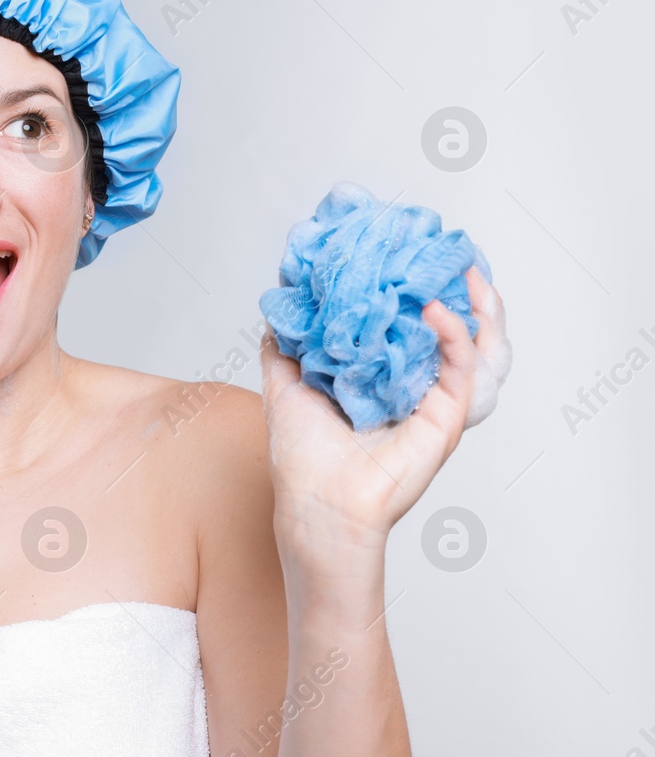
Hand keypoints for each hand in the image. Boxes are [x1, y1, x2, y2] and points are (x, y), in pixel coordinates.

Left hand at [258, 266, 507, 569]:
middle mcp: (414, 388)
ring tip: (465, 268)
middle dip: (459, 289)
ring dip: (477, 304)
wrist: (316, 505)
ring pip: (473, 344)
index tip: (409, 251)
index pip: (412, 325)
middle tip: (450, 252)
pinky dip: (454, 335)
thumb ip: (284, 350)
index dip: (417, 289)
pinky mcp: (446, 418)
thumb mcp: (285, 388)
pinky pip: (461, 368)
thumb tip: (279, 309)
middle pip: (453, 330)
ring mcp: (433, 402)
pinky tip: (436, 308)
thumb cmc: (302, 458)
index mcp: (384, 379)